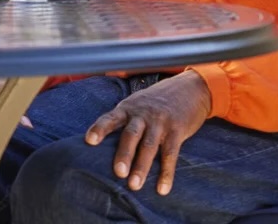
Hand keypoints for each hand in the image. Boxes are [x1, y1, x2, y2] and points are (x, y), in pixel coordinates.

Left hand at [85, 71, 210, 194]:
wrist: (188, 89)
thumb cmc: (155, 102)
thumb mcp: (136, 104)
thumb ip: (123, 120)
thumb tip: (102, 144)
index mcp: (128, 108)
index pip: (110, 118)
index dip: (100, 128)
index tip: (89, 141)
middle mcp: (142, 115)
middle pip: (131, 135)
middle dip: (124, 154)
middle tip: (118, 173)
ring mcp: (160, 123)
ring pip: (149, 146)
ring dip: (142, 167)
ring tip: (134, 185)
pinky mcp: (177, 131)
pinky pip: (171, 154)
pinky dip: (166, 173)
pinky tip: (162, 189)